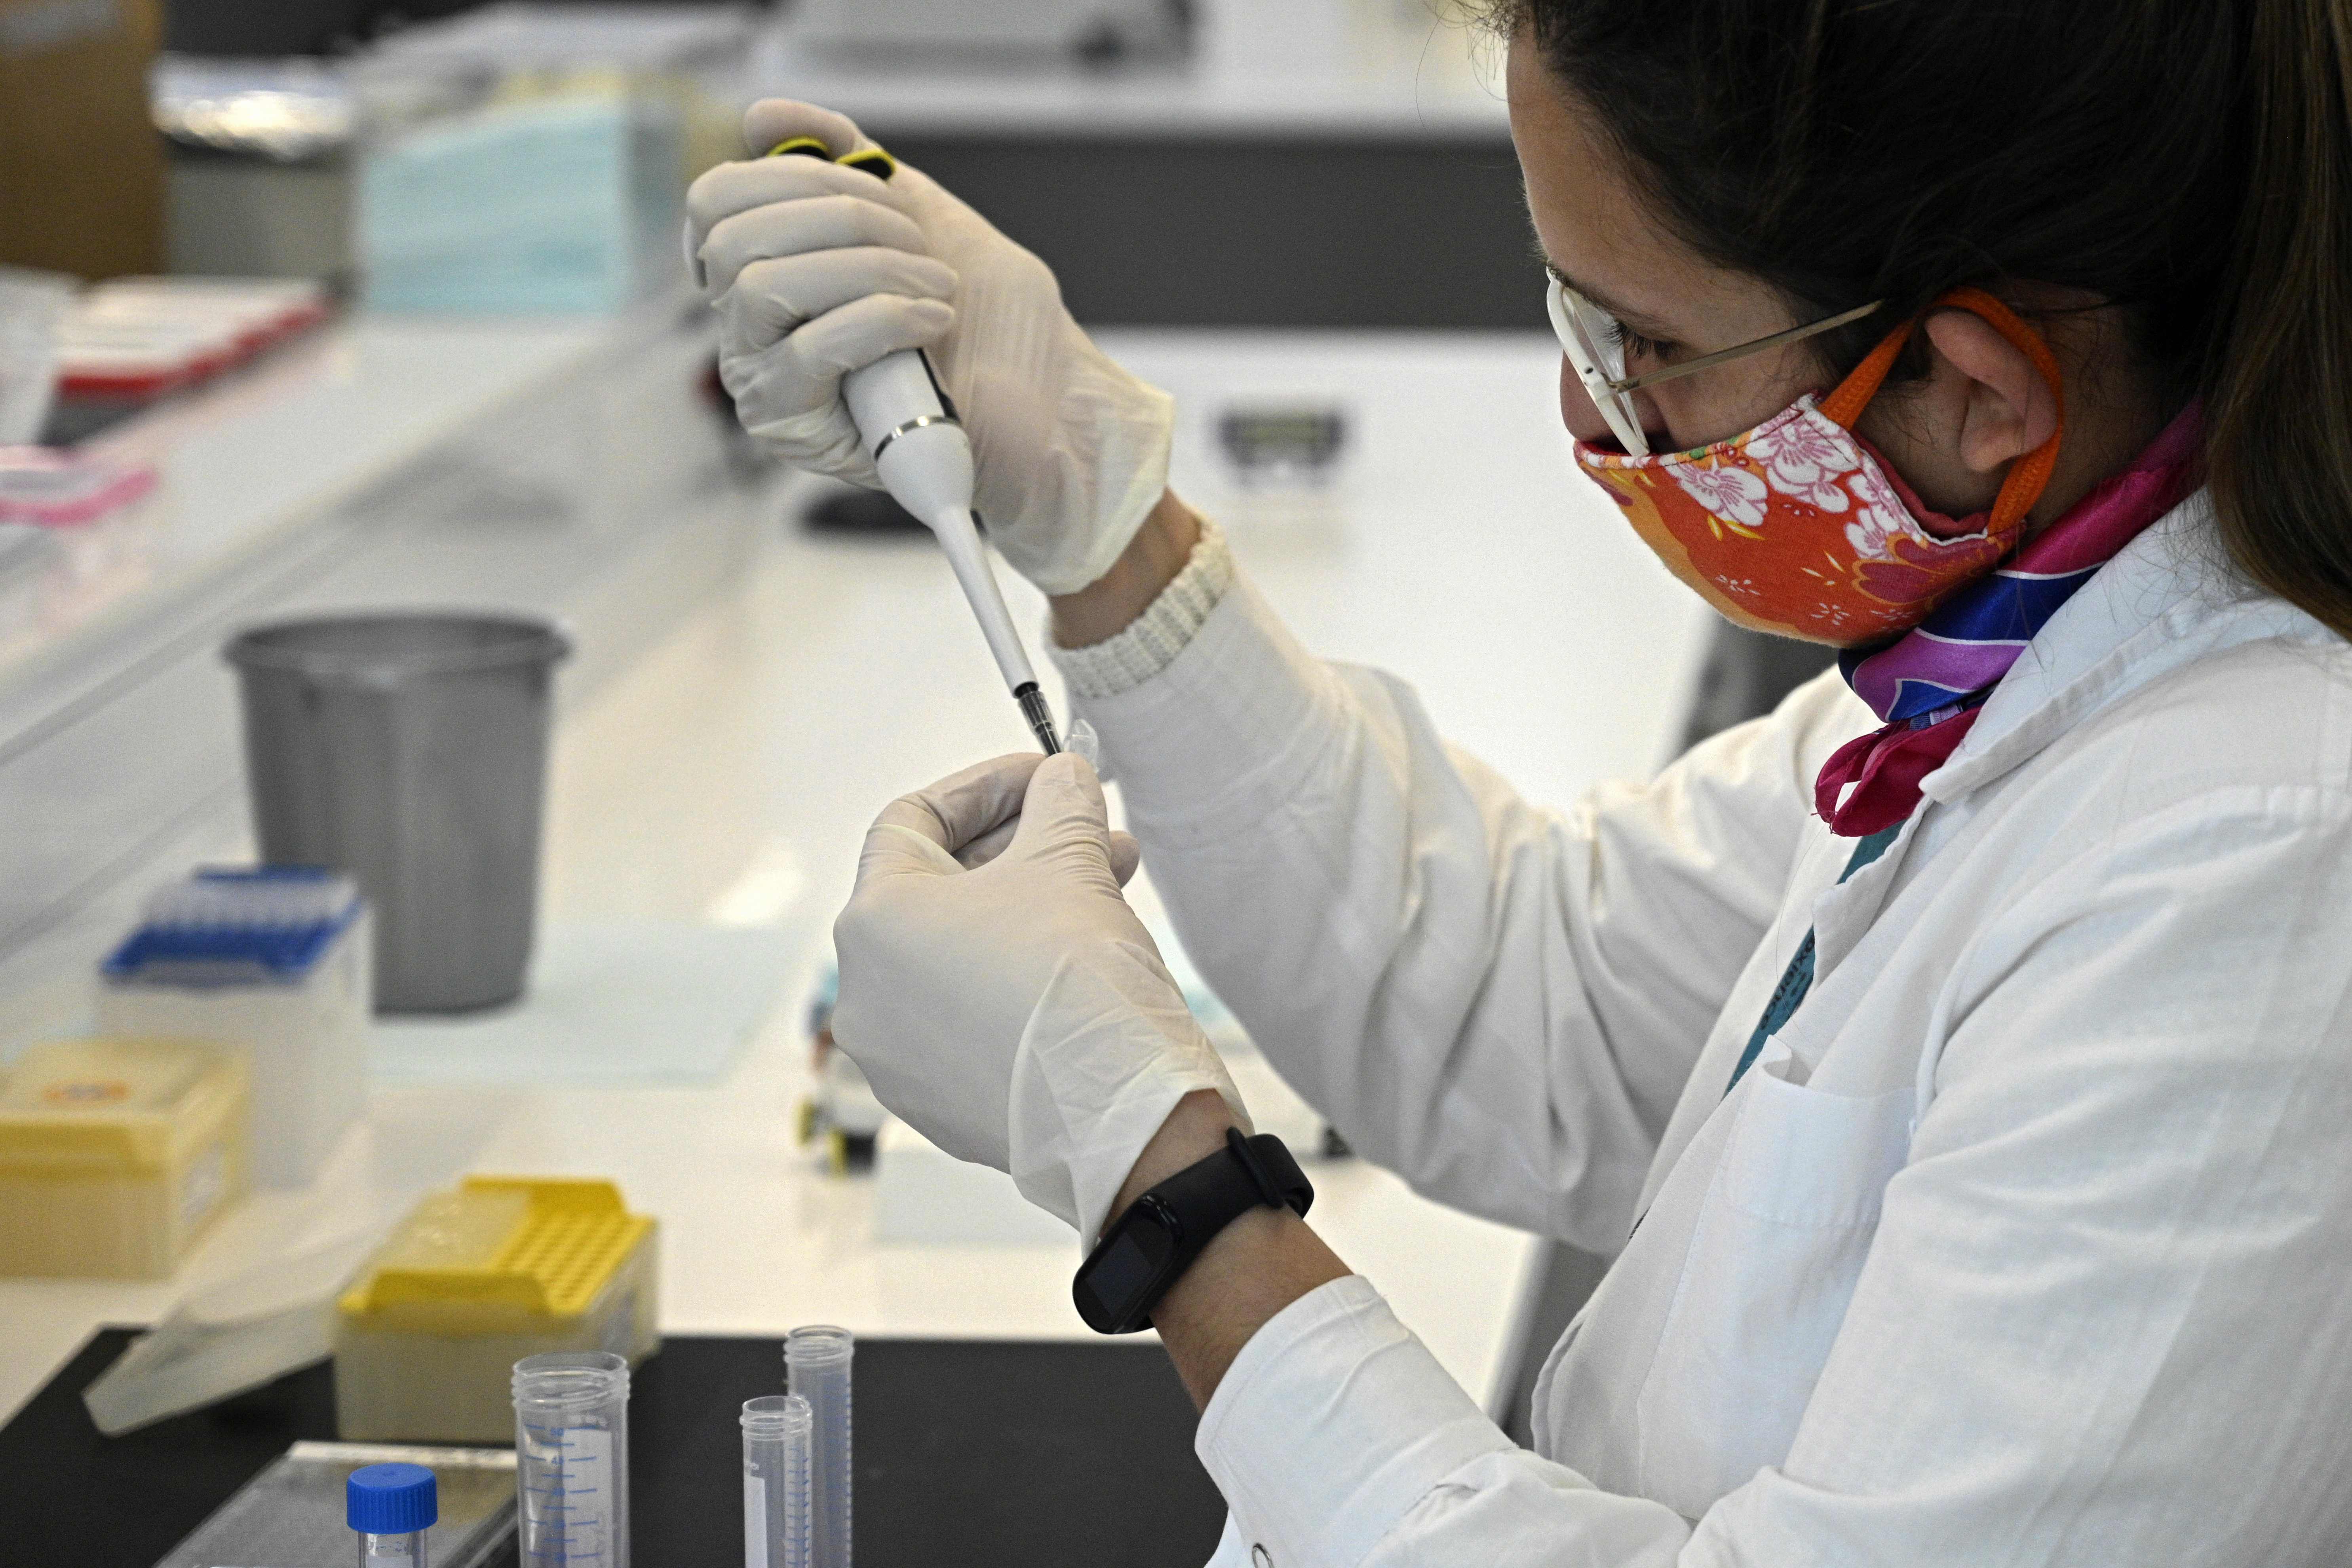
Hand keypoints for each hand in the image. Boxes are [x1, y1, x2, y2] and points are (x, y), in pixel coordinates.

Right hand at [686, 100, 1176, 595]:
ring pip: (762, 288)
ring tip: (937, 287)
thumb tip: (763, 115)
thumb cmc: (988, 321)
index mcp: (766, 269)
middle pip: (735, 239)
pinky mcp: (795, 427)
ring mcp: (764, 380)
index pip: (716, 202)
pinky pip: (810, 349)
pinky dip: (883, 318)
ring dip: (866, 270)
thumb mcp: (920, 215)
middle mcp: (748, 327)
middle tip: (918, 244)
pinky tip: (934, 322)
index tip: (869, 185)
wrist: (1048, 407)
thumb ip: (847, 161)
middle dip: (839, 220)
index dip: (788, 175)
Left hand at [831, 751, 1246, 1238]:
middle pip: (937, 888)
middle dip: (1021, 848)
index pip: (913, 820)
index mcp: (874, 920)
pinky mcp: (936, 1100)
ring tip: (1108, 886)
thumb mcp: (1070, 862)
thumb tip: (1062, 777)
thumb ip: (1059, 802)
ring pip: (957, 954)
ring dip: (1028, 909)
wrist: (1118, 1114)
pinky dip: (1015, 974)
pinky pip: (968, 1014)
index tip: (1045, 777)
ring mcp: (895, 1055)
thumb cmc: (1077, 983)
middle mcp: (865, 991)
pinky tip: (1082, 958)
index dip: (985, 787)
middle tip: (1090, 831)